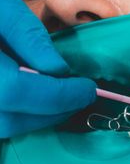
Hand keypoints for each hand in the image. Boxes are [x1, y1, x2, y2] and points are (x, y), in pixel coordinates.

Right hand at [0, 0, 95, 137]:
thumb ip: (28, 35)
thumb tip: (60, 70)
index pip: (17, 90)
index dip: (58, 95)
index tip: (87, 88)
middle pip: (9, 119)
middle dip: (53, 113)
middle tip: (79, 97)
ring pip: (2, 127)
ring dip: (37, 119)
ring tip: (60, 100)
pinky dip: (19, 116)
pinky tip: (35, 100)